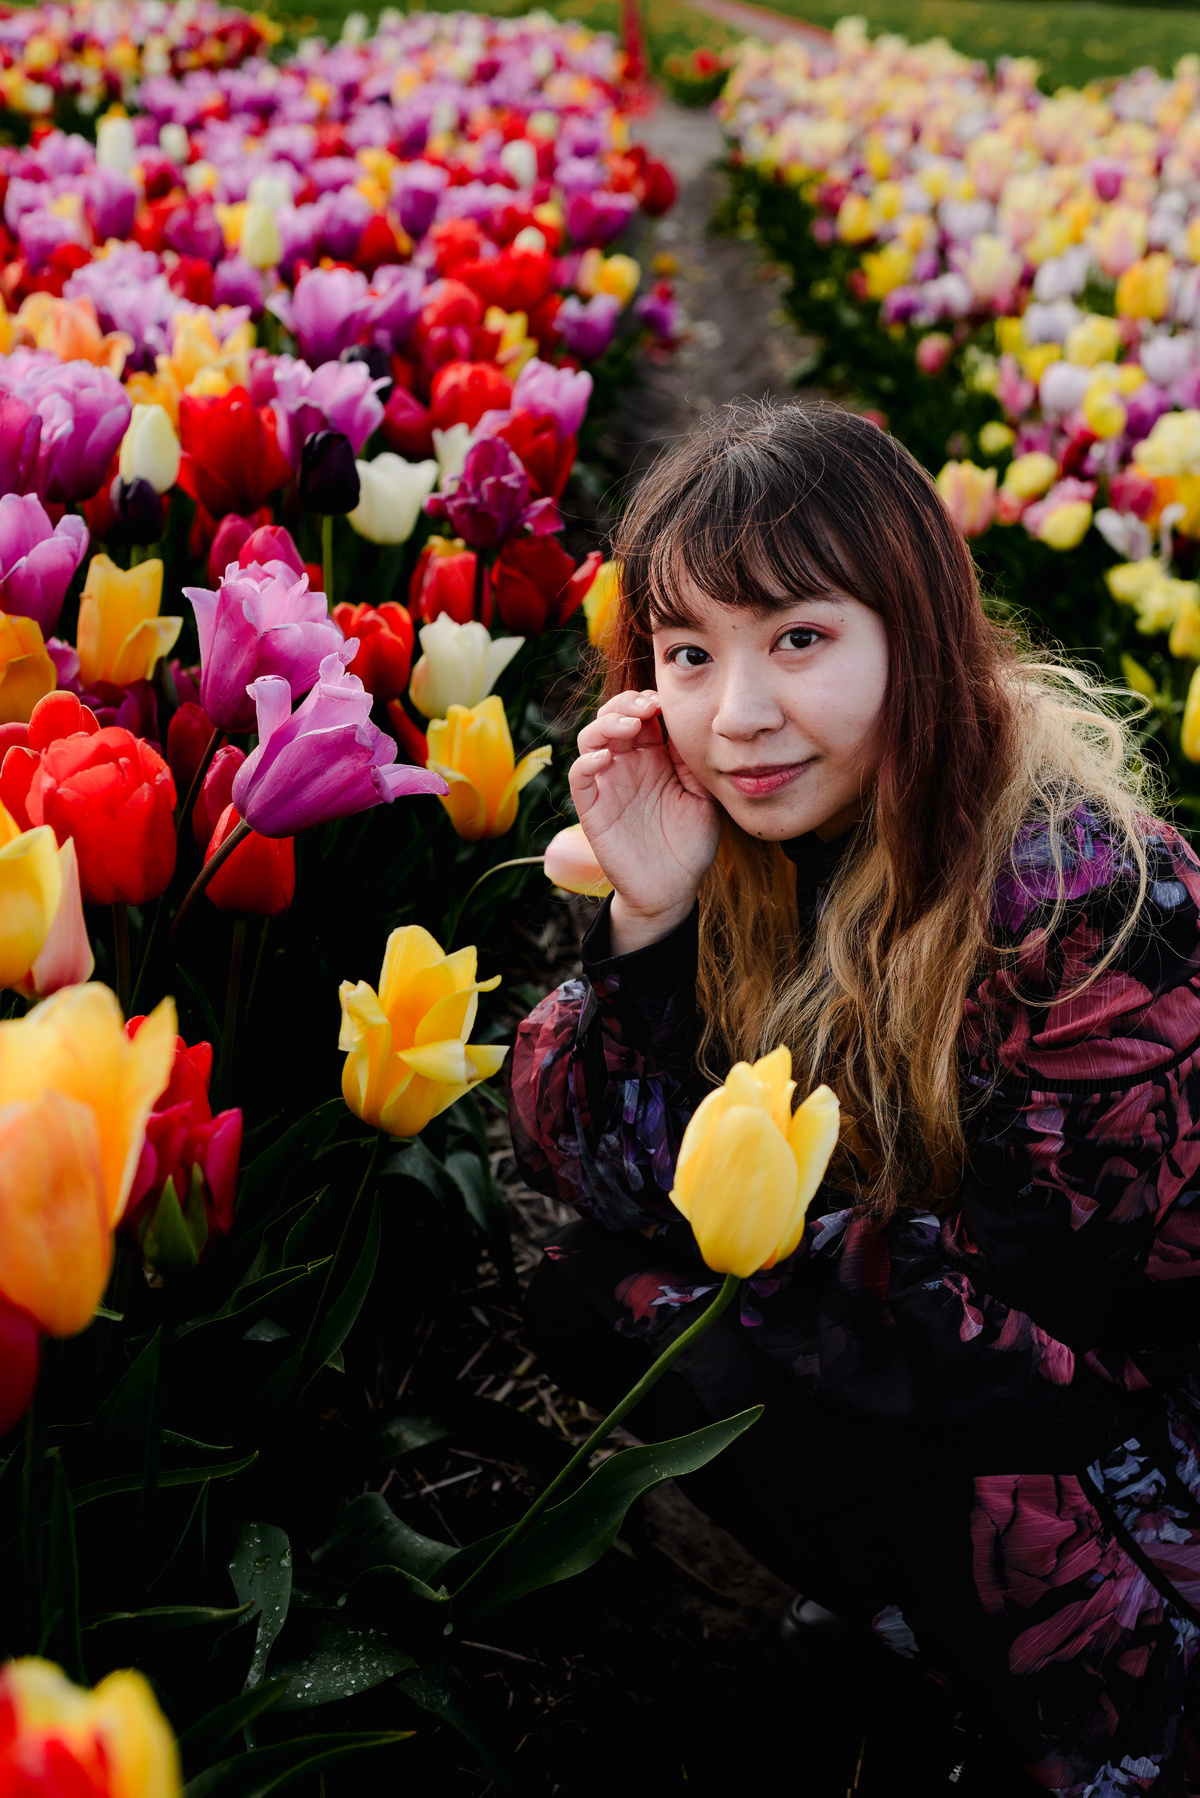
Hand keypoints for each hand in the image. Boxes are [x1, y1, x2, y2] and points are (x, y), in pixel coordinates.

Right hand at [570, 689, 720, 953]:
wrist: (673, 889)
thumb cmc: (690, 843)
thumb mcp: (702, 796)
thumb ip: (691, 762)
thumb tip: (684, 725)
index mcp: (654, 757)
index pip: (642, 715)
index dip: (649, 701)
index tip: (666, 702)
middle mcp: (628, 765)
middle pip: (613, 717)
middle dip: (626, 704)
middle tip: (647, 707)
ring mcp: (608, 785)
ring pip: (591, 738)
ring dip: (606, 724)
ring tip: (629, 726)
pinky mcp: (592, 808)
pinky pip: (579, 776)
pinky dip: (587, 761)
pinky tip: (606, 758)